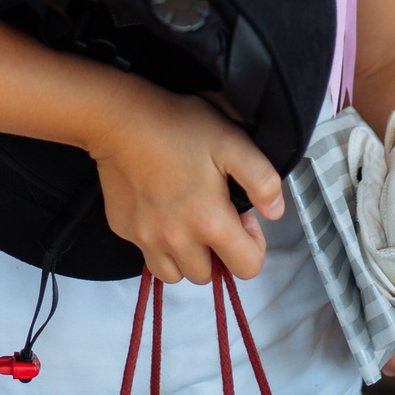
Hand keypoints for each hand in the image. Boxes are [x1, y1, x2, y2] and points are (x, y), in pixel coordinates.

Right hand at [88, 88, 281, 285]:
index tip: (242, 216)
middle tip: (212, 216)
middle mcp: (176, 241)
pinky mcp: (124, 230)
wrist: (119, 119)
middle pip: (207, 275)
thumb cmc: (177, 127)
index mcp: (209, 222)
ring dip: (186, 258)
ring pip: (174, 274)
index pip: (247, 268)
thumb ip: (263, 181)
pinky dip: (157, 243)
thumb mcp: (233, 143)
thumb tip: (275, 213)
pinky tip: (159, 210)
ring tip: (186, 225)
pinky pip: (146, 252)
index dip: (253, 244)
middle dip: (217, 254)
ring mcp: (146, 238)